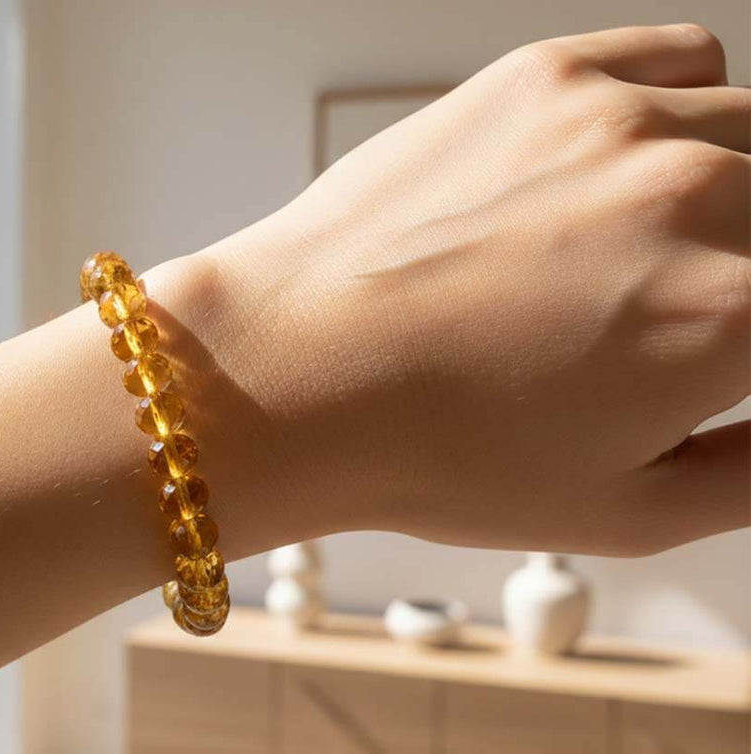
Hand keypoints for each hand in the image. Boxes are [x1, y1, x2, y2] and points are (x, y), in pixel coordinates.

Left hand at [160, 24, 749, 556]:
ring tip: (640, 250)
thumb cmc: (431, 451)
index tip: (725, 340)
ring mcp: (617, 122)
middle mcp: (694, 197)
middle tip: (681, 309)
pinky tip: (624, 166)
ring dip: (728, 191)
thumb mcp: (626, 511)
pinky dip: (681, 106)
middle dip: (750, 269)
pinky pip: (680, 60)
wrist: (292, 370)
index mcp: (734, 314)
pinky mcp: (545, 78)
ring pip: (750, 131)